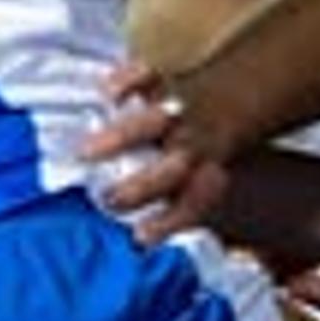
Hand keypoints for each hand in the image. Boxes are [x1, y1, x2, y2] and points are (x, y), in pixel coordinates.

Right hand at [82, 60, 227, 243]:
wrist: (235, 97)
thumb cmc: (206, 152)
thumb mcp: (202, 181)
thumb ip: (170, 206)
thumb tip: (129, 243)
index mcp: (204, 173)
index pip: (190, 204)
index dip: (167, 222)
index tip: (139, 237)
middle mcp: (192, 145)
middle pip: (170, 170)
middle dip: (140, 187)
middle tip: (108, 199)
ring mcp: (179, 111)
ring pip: (152, 125)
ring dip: (119, 139)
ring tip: (84, 152)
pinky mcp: (166, 81)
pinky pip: (149, 77)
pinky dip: (128, 82)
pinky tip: (106, 96)